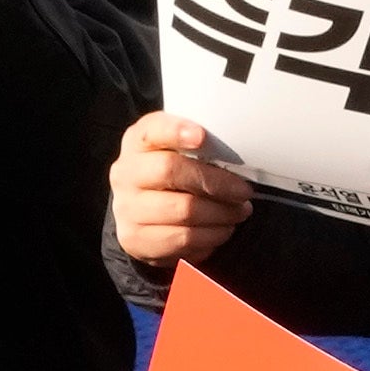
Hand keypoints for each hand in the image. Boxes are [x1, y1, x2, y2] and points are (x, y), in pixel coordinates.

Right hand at [107, 106, 257, 272]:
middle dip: (217, 183)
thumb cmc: (168, 175)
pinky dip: (211, 236)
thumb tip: (236, 159)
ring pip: (183, 210)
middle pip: (171, 171)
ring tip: (239, 212)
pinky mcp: (135, 239)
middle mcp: (125, 173)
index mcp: (137, 142)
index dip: (176, 131)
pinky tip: (223, 229)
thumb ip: (197, 147)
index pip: (152, 130)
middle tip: (244, 191)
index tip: (202, 136)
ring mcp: (126, 208)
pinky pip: (182, 239)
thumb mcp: (175, 151)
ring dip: (221, 213)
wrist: (136, 212)